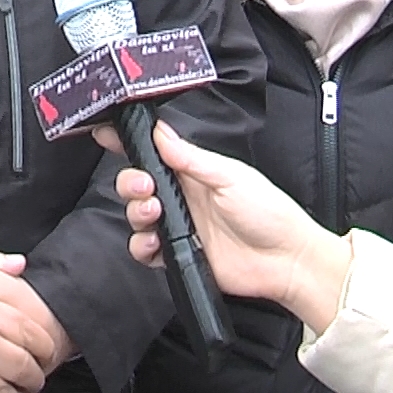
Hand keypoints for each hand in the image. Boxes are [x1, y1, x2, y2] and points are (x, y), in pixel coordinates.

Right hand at [95, 121, 350, 333]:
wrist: (285, 260)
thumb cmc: (269, 212)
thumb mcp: (231, 176)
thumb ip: (192, 158)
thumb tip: (160, 132)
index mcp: (192, 172)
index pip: (152, 152)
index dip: (126, 142)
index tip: (107, 135)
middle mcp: (181, 197)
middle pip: (135, 184)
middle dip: (130, 183)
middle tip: (146, 187)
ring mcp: (177, 226)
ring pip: (135, 216)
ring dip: (136, 213)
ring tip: (154, 213)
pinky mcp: (177, 254)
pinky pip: (144, 250)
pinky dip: (142, 245)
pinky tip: (156, 242)